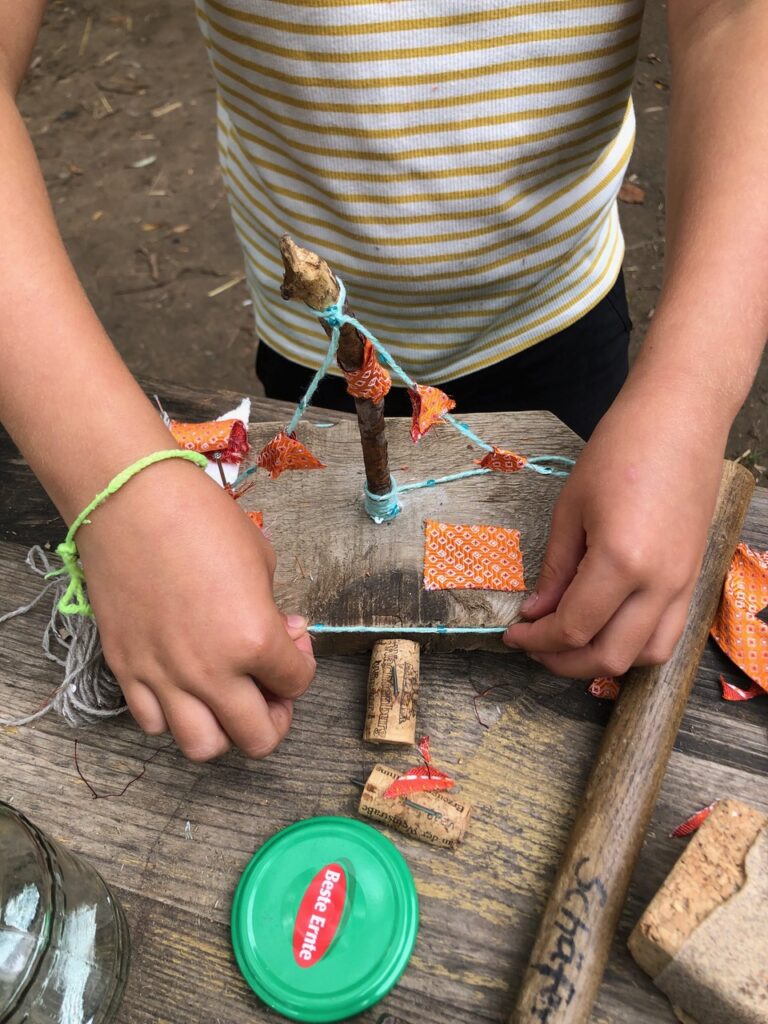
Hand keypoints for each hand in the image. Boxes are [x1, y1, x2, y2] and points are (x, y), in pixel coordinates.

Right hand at [77, 460, 315, 759]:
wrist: (131, 502)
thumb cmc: (202, 520)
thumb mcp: (261, 561)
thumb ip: (273, 612)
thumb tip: (282, 636)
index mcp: (254, 640)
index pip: (297, 683)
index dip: (301, 664)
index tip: (291, 638)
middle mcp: (210, 672)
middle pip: (258, 738)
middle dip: (274, 717)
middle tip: (269, 689)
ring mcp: (164, 677)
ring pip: (203, 747)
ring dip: (225, 730)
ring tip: (226, 700)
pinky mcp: (126, 670)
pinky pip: (153, 723)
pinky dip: (173, 716)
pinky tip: (182, 687)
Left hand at [503, 377, 728, 677]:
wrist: (680, 418)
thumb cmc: (620, 450)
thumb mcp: (571, 509)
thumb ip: (555, 570)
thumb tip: (537, 612)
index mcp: (622, 563)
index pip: (574, 628)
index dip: (538, 640)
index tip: (514, 635)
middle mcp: (660, 584)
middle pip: (610, 657)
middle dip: (564, 661)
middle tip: (534, 646)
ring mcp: (683, 584)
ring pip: (646, 656)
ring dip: (603, 661)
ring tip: (569, 642)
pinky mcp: (693, 577)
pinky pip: (667, 633)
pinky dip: (634, 644)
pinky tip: (605, 626)